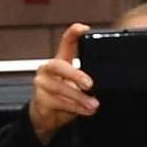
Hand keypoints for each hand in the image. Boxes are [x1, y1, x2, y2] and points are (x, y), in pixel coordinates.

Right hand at [27, 23, 95, 141]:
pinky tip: (85, 110)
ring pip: (60, 87)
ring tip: (93, 104)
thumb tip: (106, 82)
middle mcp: (48, 69)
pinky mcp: (40, 99)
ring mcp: (42, 84)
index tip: (85, 29)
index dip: (74, 33)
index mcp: (60, 61)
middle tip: (90, 84)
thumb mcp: (76, 86)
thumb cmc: (62, 98)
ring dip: (79, 97)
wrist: (46, 118)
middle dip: (75, 74)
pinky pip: (58, 102)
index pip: (66, 42)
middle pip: (58, 65)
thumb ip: (87, 81)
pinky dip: (75, 107)